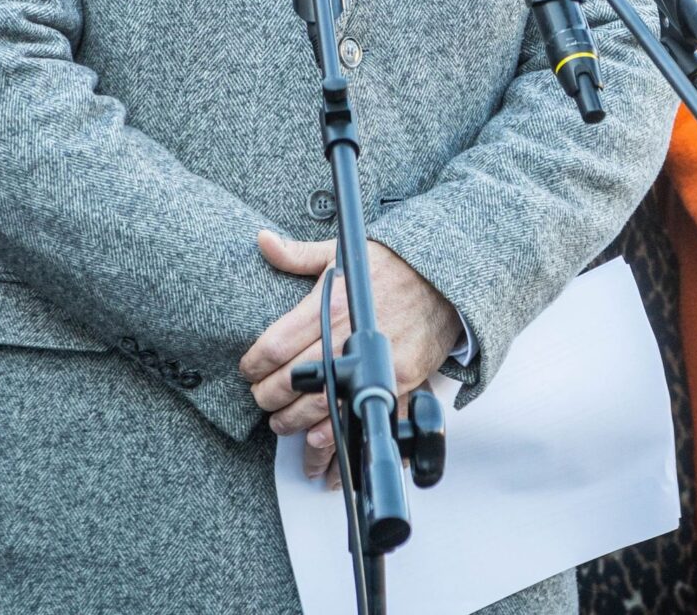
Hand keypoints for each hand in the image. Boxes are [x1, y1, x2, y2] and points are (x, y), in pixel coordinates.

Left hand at [241, 230, 465, 480]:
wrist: (448, 277)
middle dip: (267, 397)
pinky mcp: (399, 382)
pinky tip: (320, 456)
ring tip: (282, 424)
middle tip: (262, 399)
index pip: (276, 345)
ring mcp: (376, 364)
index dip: (254, 364)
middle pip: (292, 382)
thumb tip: (262, 241)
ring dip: (293, 424)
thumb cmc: (392, 265)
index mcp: (332, 304)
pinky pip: (362, 421)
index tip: (249, 369)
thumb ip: (297, 255)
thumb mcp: (342, 253)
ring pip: (320, 410)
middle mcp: (350, 337)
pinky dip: (338, 446)